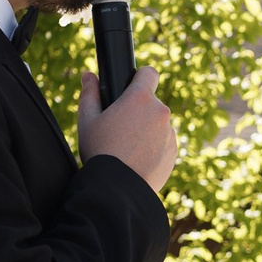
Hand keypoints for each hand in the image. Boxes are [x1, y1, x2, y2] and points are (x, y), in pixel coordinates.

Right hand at [79, 64, 176, 193]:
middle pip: (151, 102)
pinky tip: (137, 160)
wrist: (118, 189)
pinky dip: (153, 148)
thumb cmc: (100, 151)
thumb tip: (88, 76)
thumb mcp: (87, 121)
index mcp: (140, 98)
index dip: (141, 77)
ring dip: (147, 130)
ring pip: (158, 124)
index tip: (133, 86)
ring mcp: (170, 133)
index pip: (150, 73)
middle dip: (139, 110)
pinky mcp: (174, 152)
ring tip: (127, 148)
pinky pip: (164, 143)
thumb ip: (89, 94)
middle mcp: (160, 112)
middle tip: (121, 128)